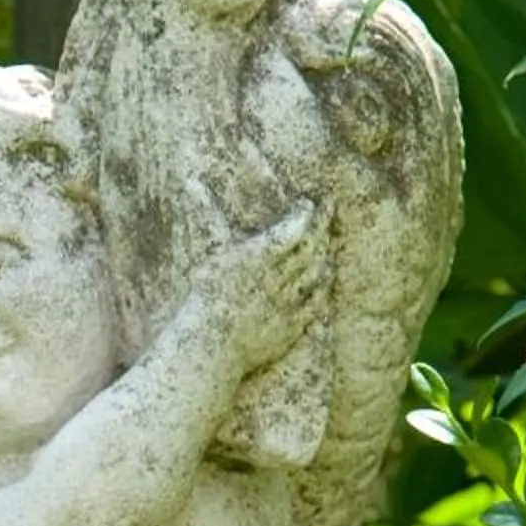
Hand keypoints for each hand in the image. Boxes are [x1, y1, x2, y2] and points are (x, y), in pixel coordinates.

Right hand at [211, 201, 329, 371]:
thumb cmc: (201, 302)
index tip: (309, 203)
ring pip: (316, 273)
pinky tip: (325, 280)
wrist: (210, 346)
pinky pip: (314, 304)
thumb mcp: (208, 256)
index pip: (292, 229)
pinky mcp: (290, 327)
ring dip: (326, 255)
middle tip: (331, 211)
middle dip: (323, 226)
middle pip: (310, 247)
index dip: (304, 214)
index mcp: (258, 257)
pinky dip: (322, 289)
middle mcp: (277, 277)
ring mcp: (287, 303)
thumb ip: (211, 219)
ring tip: (330, 242)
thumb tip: (194, 180)